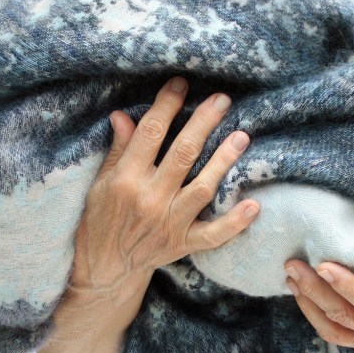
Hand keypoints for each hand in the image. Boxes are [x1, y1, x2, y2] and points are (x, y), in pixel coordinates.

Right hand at [72, 76, 260, 288]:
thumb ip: (118, 150)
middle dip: (204, 123)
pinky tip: (253, 205)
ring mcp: (169, 223)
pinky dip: (234, 222)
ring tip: (243, 137)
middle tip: (222, 100)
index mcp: (126, 179)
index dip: (166, 105)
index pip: (149, 134)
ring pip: (202, 187)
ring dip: (224, 161)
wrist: (104, 269)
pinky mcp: (183, 244)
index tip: (180, 83)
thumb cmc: (100, 220)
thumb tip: (123, 115)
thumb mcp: (100, 183)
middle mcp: (149, 199)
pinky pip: (213, 234)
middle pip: (183, 154)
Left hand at [284, 260, 353, 352]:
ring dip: (309, 305)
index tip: (324, 265)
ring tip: (290, 279)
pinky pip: (339, 335)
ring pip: (335, 329)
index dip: (346, 286)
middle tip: (292, 265)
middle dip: (314, 290)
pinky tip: (304, 299)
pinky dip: (317, 318)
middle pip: (343, 316)